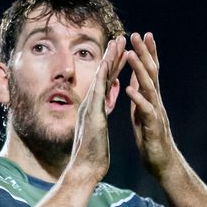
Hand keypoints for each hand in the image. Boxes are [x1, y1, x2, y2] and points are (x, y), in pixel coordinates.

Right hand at [69, 35, 126, 181]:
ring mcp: (90, 108)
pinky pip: (98, 92)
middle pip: (103, 75)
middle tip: (119, 38)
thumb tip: (98, 113)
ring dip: (108, 60)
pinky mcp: (92, 115)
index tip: (121, 50)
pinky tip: (106, 65)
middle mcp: (91, 104)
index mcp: (95, 107)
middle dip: (112, 55)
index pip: (106, 82)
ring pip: (100, 78)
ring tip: (116, 43)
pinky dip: (102, 78)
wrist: (84, 169)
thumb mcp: (97, 130)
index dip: (114, 65)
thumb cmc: (92, 154)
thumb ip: (97, 118)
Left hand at [125, 32, 177, 177]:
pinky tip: (129, 89)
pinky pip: (145, 110)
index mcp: (151, 98)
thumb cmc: (151, 138)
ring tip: (130, 55)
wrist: (162, 163)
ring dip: (139, 70)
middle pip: (151, 72)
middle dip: (144, 53)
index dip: (147, 52)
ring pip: (149, 87)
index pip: (150, 70)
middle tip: (137, 34)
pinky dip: (137, 99)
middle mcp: (155, 101)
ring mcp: (156, 113)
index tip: (142, 34)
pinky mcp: (153, 126)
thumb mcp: (142, 112)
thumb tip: (136, 78)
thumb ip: (140, 95)